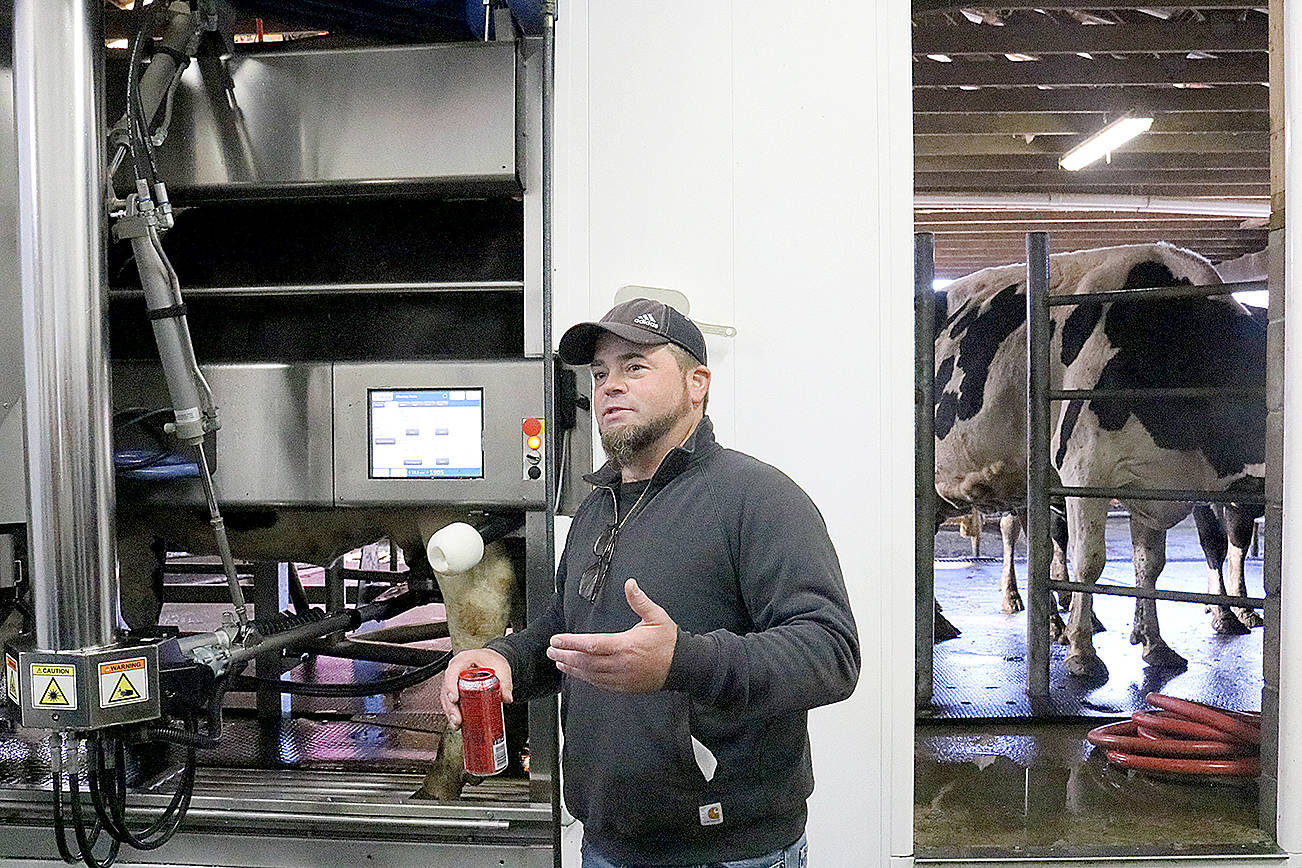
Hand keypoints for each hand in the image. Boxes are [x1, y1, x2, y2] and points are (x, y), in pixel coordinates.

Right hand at [440, 648, 512, 730]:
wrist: (493, 661)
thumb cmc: (492, 661)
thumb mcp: (501, 669)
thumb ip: (505, 683)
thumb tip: (506, 697)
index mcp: (464, 660)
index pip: (452, 672)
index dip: (451, 686)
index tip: (454, 699)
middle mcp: (456, 671)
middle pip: (447, 688)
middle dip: (450, 706)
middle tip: (457, 718)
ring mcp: (454, 681)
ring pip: (446, 698)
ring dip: (451, 712)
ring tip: (457, 724)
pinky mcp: (455, 691)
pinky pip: (450, 703)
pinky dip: (453, 713)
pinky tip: (457, 723)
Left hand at [546, 579, 676, 692]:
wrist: (684, 666)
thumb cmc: (669, 642)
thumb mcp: (657, 617)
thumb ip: (640, 601)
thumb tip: (630, 584)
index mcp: (627, 645)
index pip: (592, 644)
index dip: (571, 642)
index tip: (557, 639)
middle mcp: (621, 663)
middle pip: (586, 661)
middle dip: (565, 655)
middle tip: (551, 650)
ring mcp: (621, 678)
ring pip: (590, 675)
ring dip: (571, 668)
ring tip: (558, 661)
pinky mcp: (623, 686)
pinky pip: (599, 683)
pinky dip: (584, 678)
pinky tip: (576, 672)